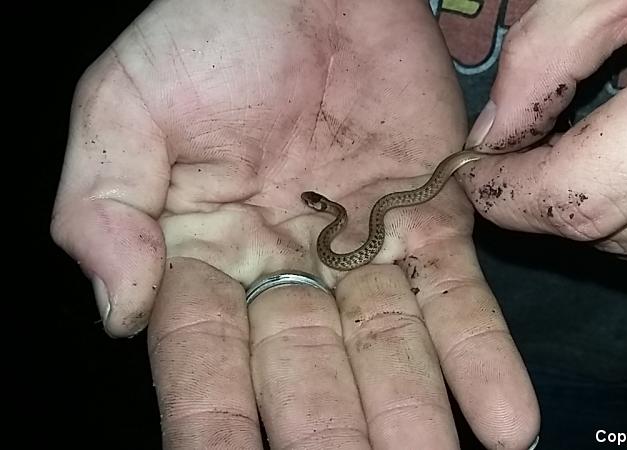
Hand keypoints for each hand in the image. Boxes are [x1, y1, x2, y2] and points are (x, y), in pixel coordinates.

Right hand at [50, 0, 538, 446]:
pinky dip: (482, 360)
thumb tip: (123, 311)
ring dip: (413, 417)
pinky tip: (505, 422)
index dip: (217, 421)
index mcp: (200, 257)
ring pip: (389, 352)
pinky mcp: (431, 223)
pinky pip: (457, 301)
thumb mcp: (123, 107)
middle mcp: (284, 272)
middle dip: (331, 435)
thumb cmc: (207, 32)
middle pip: (308, 373)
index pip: (205, 360)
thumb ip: (102, 208)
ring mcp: (363, 253)